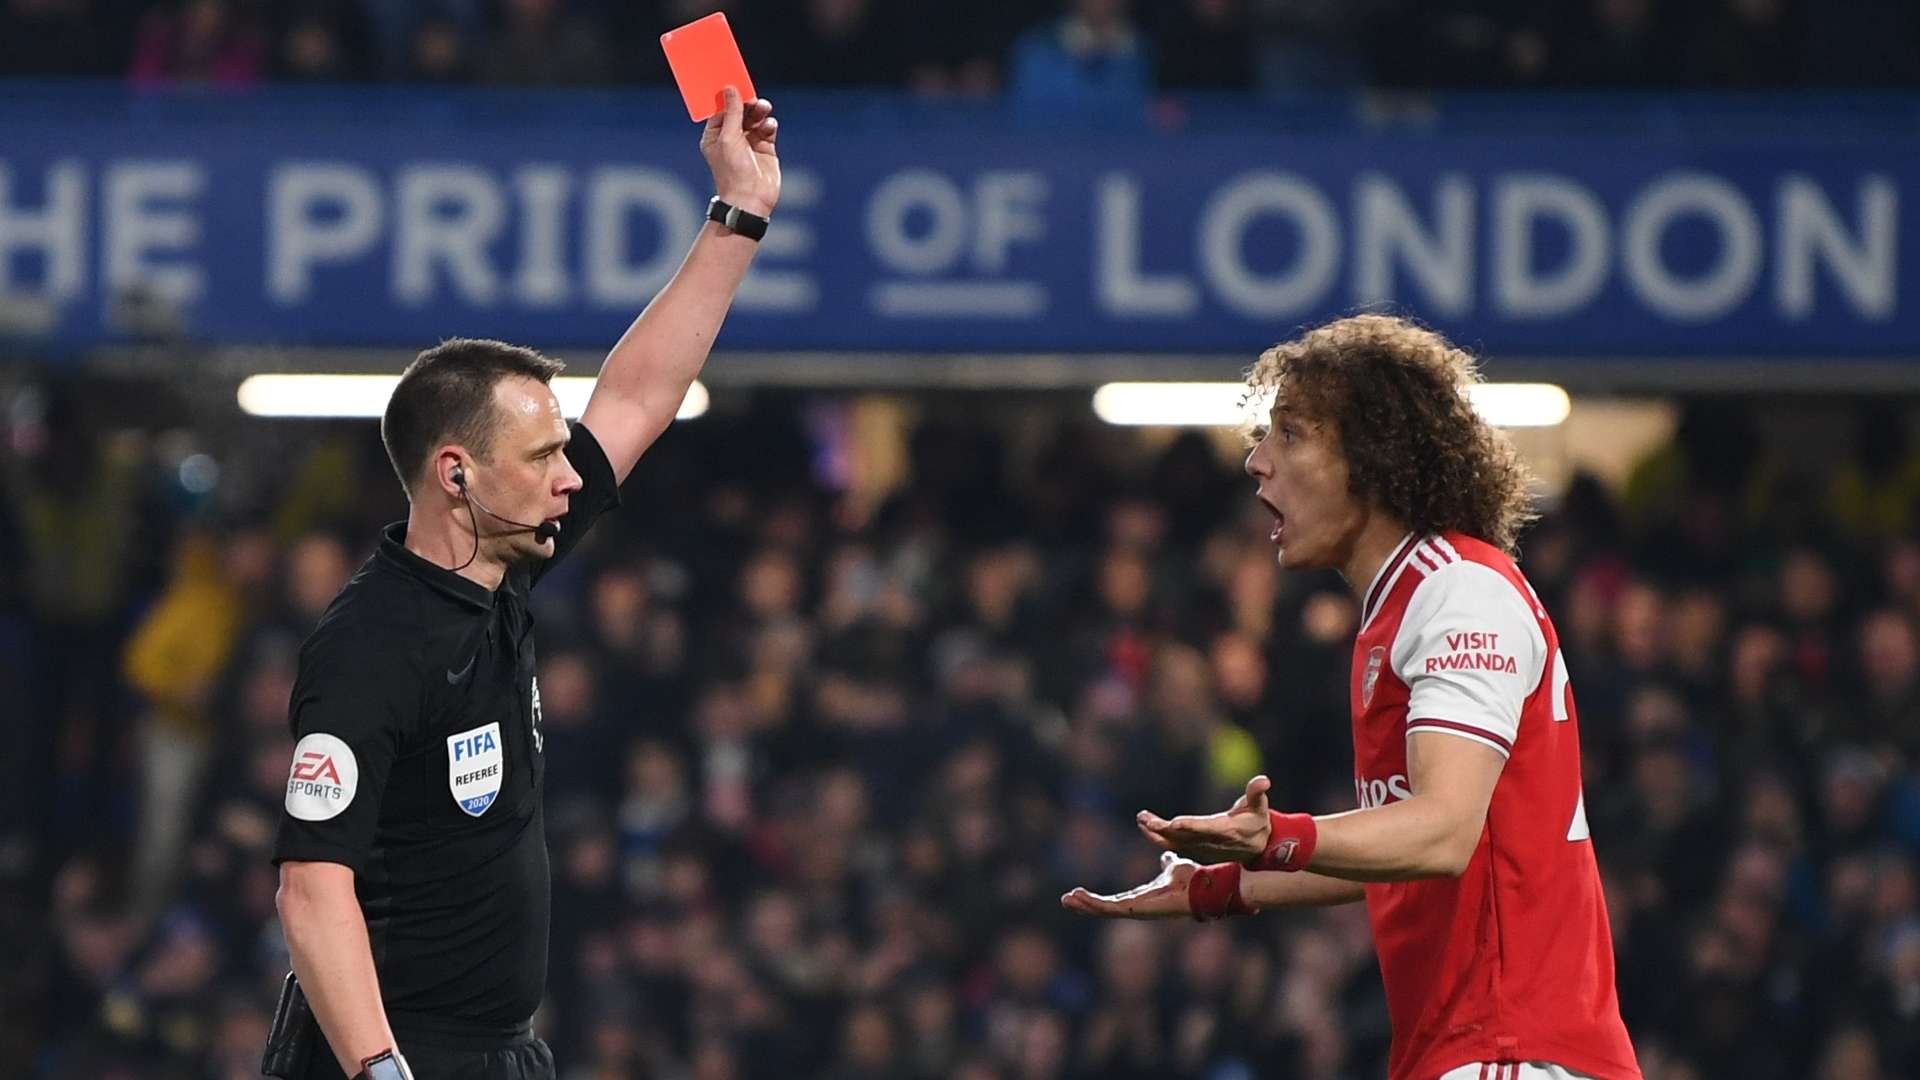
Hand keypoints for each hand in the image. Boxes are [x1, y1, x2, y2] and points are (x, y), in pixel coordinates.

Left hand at [700, 86, 778, 217]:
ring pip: (755, 118)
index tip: (736, 84)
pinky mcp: (765, 149)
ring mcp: (749, 143)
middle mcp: (731, 138)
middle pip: (740, 111)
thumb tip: (730, 89)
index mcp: (715, 136)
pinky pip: (768, 129)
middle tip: (754, 99)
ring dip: (759, 112)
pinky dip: (769, 125)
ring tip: (764, 109)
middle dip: (747, 104)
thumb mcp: (729, 137)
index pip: (721, 110)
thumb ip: (733, 112)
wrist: (751, 199)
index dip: (729, 98)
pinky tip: (769, 127)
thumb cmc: (733, 171)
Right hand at [1060, 852, 1199, 918]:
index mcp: (1141, 897)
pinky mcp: (1135, 909)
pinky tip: (1079, 897)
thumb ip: (1167, 862)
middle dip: (1085, 905)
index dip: (1096, 898)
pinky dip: (1092, 903)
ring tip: (1066, 900)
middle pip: (1104, 908)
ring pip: (1103, 910)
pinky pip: (1109, 908)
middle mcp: (1136, 906)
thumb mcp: (1172, 866)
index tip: (1079, 893)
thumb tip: (1165, 854)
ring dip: (1084, 905)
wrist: (1200, 886)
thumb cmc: (1189, 879)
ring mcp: (1135, 910)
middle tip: (1066, 901)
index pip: (1114, 901)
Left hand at [1135, 774, 1274, 863]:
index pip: (1205, 828)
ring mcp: (1201, 849)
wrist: (1256, 849)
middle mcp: (1210, 842)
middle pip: (1183, 837)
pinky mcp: (1195, 852)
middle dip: (1162, 829)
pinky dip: (1158, 839)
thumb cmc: (1256, 822)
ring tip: (1141, 820)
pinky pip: (1173, 846)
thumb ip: (1257, 793)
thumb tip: (1264, 780)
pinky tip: (1145, 827)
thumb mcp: (1259, 807)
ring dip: (1155, 833)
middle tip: (1143, 819)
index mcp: (1225, 830)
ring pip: (1174, 843)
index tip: (1173, 823)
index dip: (1190, 826)